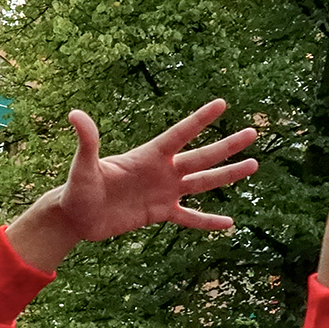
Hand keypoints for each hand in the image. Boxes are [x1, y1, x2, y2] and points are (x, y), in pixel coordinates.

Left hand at [4, 99, 260, 271]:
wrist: (77, 217)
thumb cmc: (78, 189)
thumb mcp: (82, 166)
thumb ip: (86, 141)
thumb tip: (75, 114)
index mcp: (148, 156)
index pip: (179, 134)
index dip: (200, 120)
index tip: (222, 104)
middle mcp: (161, 171)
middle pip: (201, 156)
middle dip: (227, 146)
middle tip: (253, 133)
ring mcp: (163, 192)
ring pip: (203, 182)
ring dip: (227, 175)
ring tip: (253, 165)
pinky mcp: (160, 213)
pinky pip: (189, 217)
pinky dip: (208, 221)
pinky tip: (229, 223)